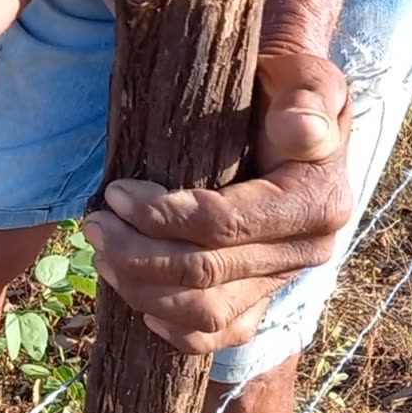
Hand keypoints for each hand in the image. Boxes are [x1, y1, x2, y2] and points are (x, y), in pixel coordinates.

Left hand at [84, 54, 353, 353]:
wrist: (287, 109)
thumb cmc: (282, 86)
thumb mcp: (303, 77)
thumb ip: (308, 97)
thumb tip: (302, 133)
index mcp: (317, 202)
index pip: (225, 226)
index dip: (162, 216)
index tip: (116, 192)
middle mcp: (307, 251)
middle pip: (205, 275)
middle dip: (137, 254)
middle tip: (94, 223)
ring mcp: (282, 280)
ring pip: (203, 313)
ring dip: (142, 288)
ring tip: (102, 252)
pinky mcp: (260, 297)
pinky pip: (218, 335)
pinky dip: (175, 331)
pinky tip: (138, 304)